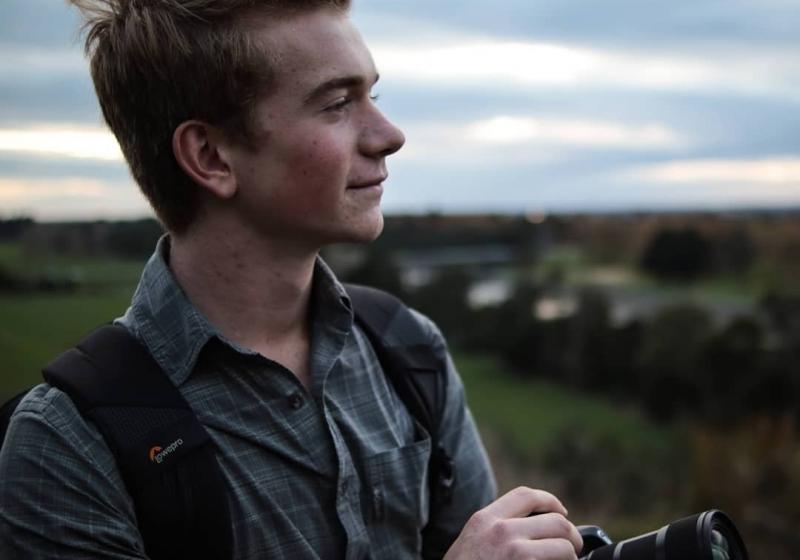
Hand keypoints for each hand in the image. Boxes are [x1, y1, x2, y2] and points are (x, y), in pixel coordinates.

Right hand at [443, 486, 582, 559]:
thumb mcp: (471, 540)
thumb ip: (495, 527)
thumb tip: (530, 525)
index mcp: (486, 519)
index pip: (527, 495)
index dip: (550, 501)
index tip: (561, 512)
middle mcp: (502, 532)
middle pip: (555, 522)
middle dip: (571, 536)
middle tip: (571, 548)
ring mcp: (517, 555)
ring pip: (564, 548)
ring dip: (570, 558)